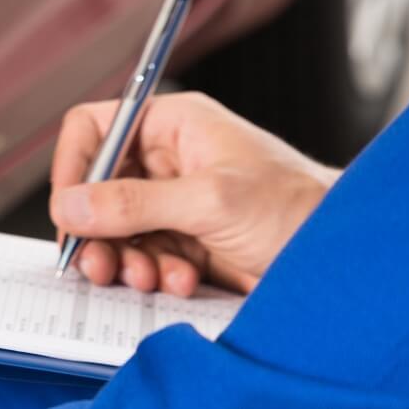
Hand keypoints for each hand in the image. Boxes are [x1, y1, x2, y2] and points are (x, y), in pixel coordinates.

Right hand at [50, 91, 338, 294]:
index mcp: (175, 127)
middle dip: (97, 233)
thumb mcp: (209, 202)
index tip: (70, 212)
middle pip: (96, 191)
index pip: (95, 130)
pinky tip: (181, 281)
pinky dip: (152, 276)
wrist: (338, 258)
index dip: (74, 168)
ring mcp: (174, 204)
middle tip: (99, 265)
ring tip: (148, 278)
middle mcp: (168, 162)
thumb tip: (71, 207)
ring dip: (124, 261)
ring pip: (114, 232)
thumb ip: (134, 204)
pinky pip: (141, 258)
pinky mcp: (183, 242)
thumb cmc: (296, 210)